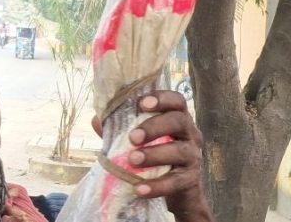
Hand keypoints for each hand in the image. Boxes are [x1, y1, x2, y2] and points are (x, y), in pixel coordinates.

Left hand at [91, 90, 211, 221]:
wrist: (176, 192)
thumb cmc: (155, 156)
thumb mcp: (139, 140)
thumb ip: (120, 129)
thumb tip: (96, 120)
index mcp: (178, 118)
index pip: (177, 100)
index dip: (161, 99)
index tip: (142, 103)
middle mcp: (190, 134)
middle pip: (178, 122)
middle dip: (154, 127)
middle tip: (133, 137)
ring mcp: (193, 157)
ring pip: (179, 151)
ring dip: (154, 155)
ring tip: (133, 160)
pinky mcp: (190, 180)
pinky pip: (175, 182)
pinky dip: (157, 185)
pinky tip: (139, 188)